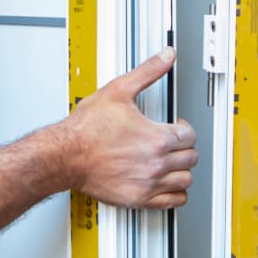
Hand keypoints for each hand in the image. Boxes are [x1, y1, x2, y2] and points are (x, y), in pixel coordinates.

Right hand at [62, 47, 196, 209]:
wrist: (67, 155)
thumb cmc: (87, 128)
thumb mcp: (118, 90)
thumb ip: (147, 72)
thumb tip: (165, 56)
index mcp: (156, 138)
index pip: (190, 135)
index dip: (185, 127)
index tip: (177, 126)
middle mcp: (157, 163)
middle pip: (190, 158)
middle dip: (184, 147)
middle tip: (173, 141)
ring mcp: (149, 183)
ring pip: (186, 180)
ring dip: (182, 169)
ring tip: (171, 160)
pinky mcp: (140, 199)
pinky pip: (174, 201)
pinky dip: (175, 193)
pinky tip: (166, 182)